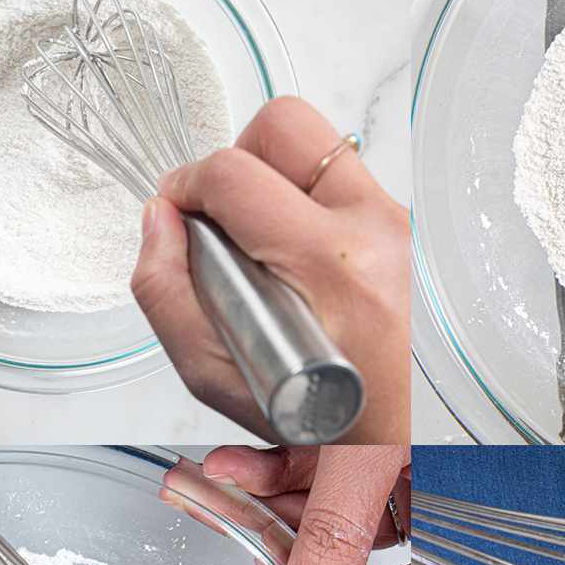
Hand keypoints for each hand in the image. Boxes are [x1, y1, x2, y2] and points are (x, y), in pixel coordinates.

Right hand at [132, 97, 407, 443]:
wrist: (393, 438)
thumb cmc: (320, 416)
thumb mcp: (215, 375)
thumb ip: (167, 292)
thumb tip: (159, 221)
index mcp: (331, 265)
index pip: (232, 174)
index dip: (185, 186)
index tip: (176, 213)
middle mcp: (376, 230)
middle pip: (285, 126)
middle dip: (237, 161)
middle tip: (223, 218)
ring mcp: (398, 223)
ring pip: (317, 147)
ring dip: (273, 181)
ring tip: (260, 241)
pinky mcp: (404, 226)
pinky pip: (340, 180)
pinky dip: (304, 203)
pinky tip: (293, 256)